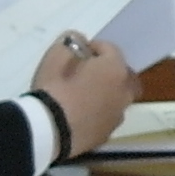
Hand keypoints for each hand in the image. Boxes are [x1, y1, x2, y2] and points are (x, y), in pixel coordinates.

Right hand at [31, 33, 134, 154]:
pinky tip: (79, 115)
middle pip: (120, 74)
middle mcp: (124, 92)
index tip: (77, 52)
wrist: (50, 131)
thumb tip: (79, 41)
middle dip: (106, 70)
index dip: (92, 47)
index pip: (109, 49)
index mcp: (115, 69)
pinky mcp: (107, 135)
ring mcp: (118, 116)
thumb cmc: (55, 89)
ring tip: (81, 95)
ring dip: (104, 92)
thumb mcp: (56, 56)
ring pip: (116, 97)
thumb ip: (70, 42)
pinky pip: (106, 116)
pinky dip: (98, 112)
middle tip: (85, 72)